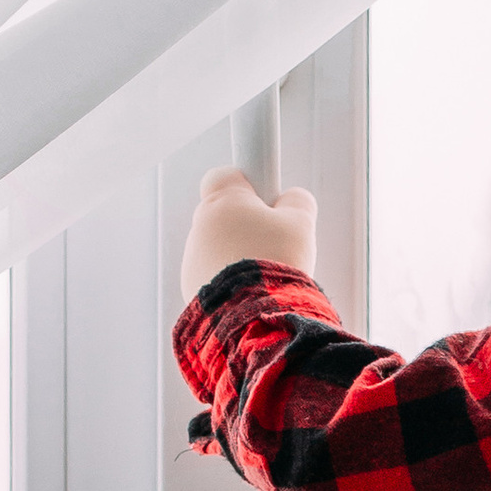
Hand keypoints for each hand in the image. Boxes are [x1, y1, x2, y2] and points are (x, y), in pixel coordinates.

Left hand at [180, 166, 316, 300]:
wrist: (254, 315)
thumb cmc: (276, 262)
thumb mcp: (301, 223)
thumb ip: (297, 201)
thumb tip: (292, 198)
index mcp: (224, 201)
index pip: (224, 175)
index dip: (246, 183)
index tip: (264, 197)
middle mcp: (201, 225)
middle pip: (223, 213)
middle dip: (246, 223)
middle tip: (274, 241)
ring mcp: (192, 258)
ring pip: (218, 246)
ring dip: (238, 254)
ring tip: (266, 273)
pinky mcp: (190, 287)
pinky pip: (212, 275)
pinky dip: (230, 280)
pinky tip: (252, 292)